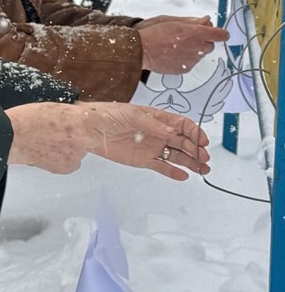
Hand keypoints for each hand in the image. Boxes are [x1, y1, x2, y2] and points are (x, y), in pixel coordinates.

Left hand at [6, 101, 209, 180]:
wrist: (85, 130)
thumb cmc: (106, 115)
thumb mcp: (130, 115)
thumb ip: (153, 124)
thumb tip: (173, 131)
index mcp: (156, 117)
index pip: (182, 124)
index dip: (194, 132)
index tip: (203, 142)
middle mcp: (157, 132)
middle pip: (183, 141)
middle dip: (196, 149)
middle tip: (205, 160)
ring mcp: (151, 147)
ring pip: (176, 155)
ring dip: (191, 162)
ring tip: (203, 170)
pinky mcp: (142, 160)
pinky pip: (161, 167)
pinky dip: (173, 172)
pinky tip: (184, 176)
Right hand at [138, 16, 228, 72]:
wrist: (140, 50)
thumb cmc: (153, 34)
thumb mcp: (172, 20)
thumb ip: (192, 21)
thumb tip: (205, 21)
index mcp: (196, 33)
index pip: (220, 35)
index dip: (219, 33)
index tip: (218, 33)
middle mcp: (197, 48)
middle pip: (210, 46)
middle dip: (203, 41)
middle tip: (188, 37)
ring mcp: (191, 60)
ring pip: (200, 55)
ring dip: (193, 50)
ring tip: (175, 46)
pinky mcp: (185, 69)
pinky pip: (190, 63)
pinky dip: (185, 59)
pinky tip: (172, 54)